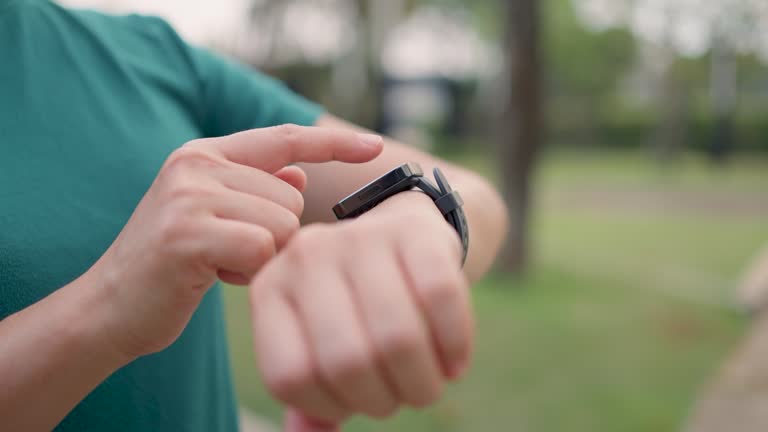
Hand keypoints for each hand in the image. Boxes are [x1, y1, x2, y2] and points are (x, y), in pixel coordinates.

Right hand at [87, 125, 382, 358]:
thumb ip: (256, 191)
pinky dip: (246, 274)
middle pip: (291, 198)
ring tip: (218, 263)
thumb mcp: (215, 217)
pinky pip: (260, 251)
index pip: (284, 139)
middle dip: (274, 237)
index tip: (375, 146)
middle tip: (229, 252)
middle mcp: (195, 163)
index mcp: (205, 153)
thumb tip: (299, 176)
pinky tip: (212, 277)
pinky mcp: (187, 233)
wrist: (110, 307)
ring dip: (260, 257)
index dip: (333, 144)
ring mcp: (189, 195)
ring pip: (281, 226)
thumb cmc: (174, 265)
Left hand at [249, 192, 473, 430]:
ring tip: (429, 383)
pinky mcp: (414, 231)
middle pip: (348, 360)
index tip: (356, 403)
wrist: (400, 234)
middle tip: (402, 396)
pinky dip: (455, 346)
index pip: (290, 377)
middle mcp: (308, 256)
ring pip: (398, 336)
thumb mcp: (319, 338)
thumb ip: (310, 389)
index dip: (331, 407)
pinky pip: (441, 300)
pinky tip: (454, 361)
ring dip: (423, 382)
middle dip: (384, 400)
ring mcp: (361, 237)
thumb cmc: (355, 305)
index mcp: (271, 290)